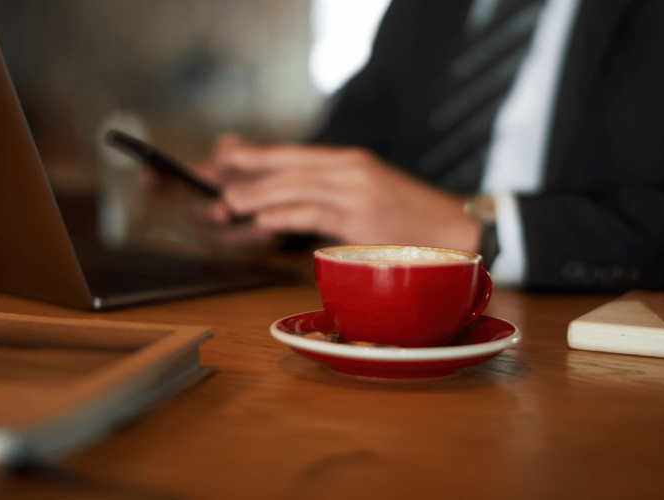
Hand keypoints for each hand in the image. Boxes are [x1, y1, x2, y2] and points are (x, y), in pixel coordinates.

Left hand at [202, 133, 480, 251]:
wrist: (457, 230)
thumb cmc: (405, 220)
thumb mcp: (360, 198)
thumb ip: (319, 194)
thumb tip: (273, 204)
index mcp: (345, 161)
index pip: (288, 153)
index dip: (250, 155)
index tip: (217, 158)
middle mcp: (348, 168)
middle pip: (285, 163)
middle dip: (242, 169)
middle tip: (206, 176)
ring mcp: (356, 191)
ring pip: (295, 186)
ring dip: (256, 194)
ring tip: (225, 202)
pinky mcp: (363, 218)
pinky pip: (316, 212)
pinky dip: (285, 214)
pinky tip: (261, 219)